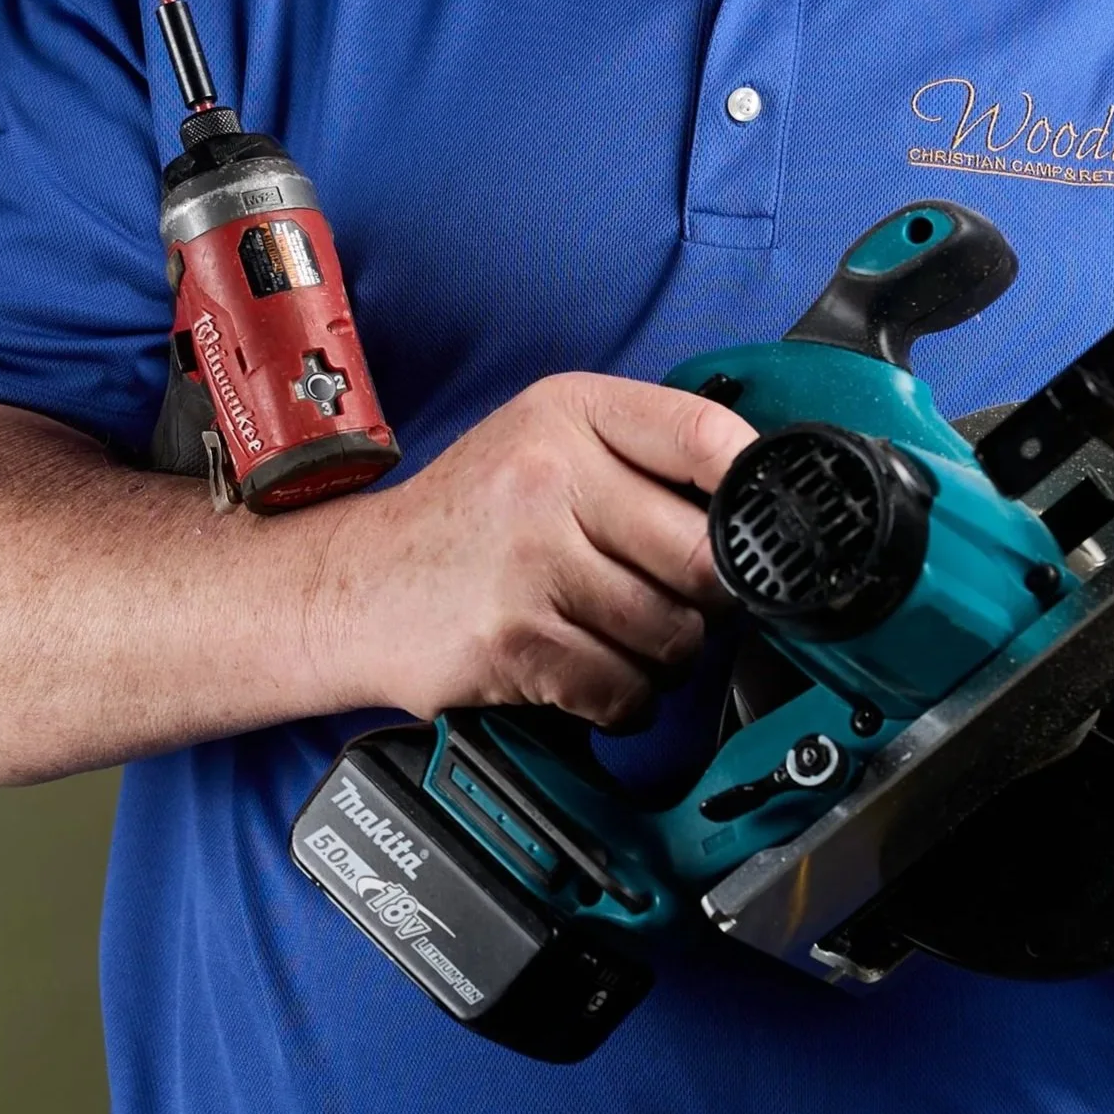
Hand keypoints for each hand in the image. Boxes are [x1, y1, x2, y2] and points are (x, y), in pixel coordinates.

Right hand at [319, 374, 752, 728]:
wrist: (352, 585)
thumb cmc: (466, 521)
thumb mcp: (543, 444)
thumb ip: (639, 455)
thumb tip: (754, 504)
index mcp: (567, 414)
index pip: (703, 436)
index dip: (751, 488)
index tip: (761, 524)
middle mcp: (548, 477)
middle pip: (704, 556)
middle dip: (707, 596)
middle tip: (677, 598)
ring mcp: (529, 562)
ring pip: (671, 634)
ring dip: (661, 655)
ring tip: (615, 634)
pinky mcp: (513, 642)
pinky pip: (622, 689)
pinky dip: (620, 698)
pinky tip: (585, 671)